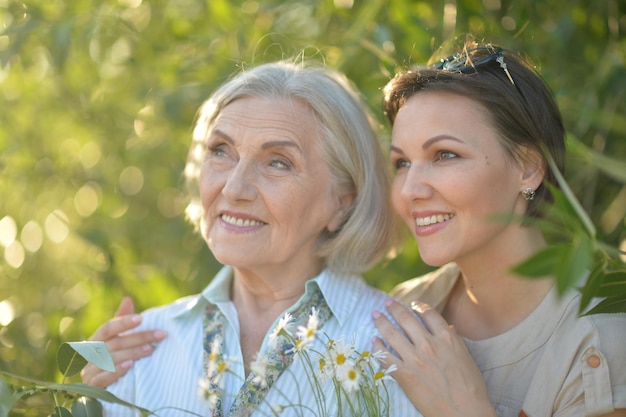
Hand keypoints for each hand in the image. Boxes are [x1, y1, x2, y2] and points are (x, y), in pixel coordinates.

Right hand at [80, 297, 165, 387]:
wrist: (100, 394)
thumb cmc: (111, 362)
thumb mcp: (117, 342)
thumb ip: (121, 323)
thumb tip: (127, 299)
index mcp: (95, 341)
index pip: (107, 328)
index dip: (123, 322)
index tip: (141, 318)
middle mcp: (89, 355)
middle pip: (114, 343)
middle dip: (138, 338)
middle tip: (160, 335)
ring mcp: (88, 372)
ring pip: (110, 359)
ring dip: (131, 353)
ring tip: (150, 350)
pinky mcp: (91, 388)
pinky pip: (102, 378)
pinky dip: (115, 371)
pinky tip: (129, 366)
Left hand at [372, 299, 495, 416]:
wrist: (464, 411)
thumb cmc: (471, 388)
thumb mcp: (467, 358)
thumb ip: (455, 341)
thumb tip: (448, 328)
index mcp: (446, 338)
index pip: (429, 314)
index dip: (419, 306)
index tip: (412, 303)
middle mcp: (428, 344)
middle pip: (406, 319)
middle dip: (394, 308)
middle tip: (387, 302)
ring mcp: (414, 358)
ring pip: (392, 333)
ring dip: (381, 321)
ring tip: (375, 314)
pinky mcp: (404, 374)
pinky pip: (385, 356)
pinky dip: (377, 346)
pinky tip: (374, 340)